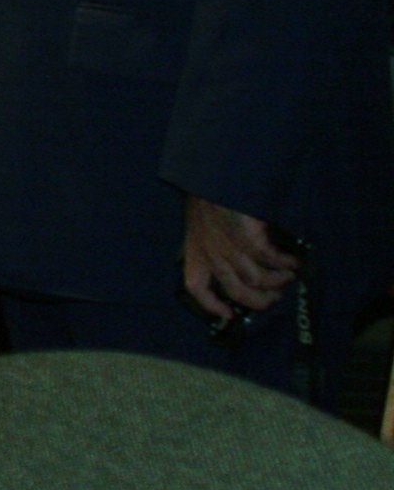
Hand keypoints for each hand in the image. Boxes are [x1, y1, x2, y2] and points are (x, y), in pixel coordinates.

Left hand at [183, 195, 298, 322]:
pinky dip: (286, 263)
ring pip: (257, 280)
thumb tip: (224, 263)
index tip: (229, 315)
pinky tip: (294, 260)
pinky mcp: (248, 238)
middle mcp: (211, 253)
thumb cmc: (210, 196)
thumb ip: (209, 244)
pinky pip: (271, 260)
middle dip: (261, 301)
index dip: (211, 305)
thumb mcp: (200, 223)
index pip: (196, 287)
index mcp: (195, 251)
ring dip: (278, 281)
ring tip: (289, 275)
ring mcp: (229, 247)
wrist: (216, 173)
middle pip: (237, 292)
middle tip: (276, 297)